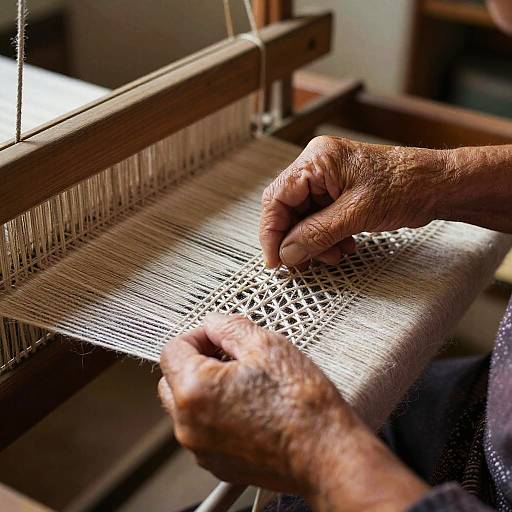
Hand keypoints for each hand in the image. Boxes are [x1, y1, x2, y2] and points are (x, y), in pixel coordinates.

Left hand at [159, 313, 428, 510]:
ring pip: (186, 406)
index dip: (198, 334)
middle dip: (196, 360)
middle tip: (229, 355)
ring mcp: (200, 448)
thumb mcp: (266, 345)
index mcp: (194, 390)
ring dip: (204, 387)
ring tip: (242, 380)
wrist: (326, 453)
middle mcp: (188, 424)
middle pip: (172, 379)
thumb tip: (214, 323)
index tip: (220, 335)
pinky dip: (215, 413)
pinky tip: (248, 405)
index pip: (172, 349)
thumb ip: (229, 327)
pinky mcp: (216, 464)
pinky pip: (202, 429)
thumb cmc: (301, 401)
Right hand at [260, 136, 445, 267]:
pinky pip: (320, 219)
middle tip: (301, 264)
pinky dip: (326, 238)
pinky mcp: (339, 193)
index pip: (277, 198)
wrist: (438, 186)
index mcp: (317, 160)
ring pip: (304, 218)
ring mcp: (328, 180)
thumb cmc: (405, 186)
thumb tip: (287, 254)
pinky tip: (341, 248)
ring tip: (331, 257)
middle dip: (296, 240)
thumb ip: (316, 234)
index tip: (276, 261)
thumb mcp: (356, 214)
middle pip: (288, 209)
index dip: (271, 232)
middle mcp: (318, 167)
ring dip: (313, 242)